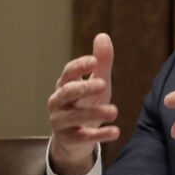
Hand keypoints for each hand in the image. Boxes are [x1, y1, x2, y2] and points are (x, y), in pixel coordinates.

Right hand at [47, 33, 119, 174]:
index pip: (67, 73)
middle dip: (83, 88)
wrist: (74, 137)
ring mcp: (61, 121)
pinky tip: (116, 132)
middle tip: (103, 84)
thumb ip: (101, 62)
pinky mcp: (69, 139)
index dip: (79, 66)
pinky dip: (99, 135)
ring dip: (94, 112)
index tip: (93, 61)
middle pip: (67, 93)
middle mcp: (58, 102)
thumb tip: (103, 35)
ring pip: (74, 116)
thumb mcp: (97, 82)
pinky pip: (82, 137)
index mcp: (65, 85)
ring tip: (115, 111)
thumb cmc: (86, 103)